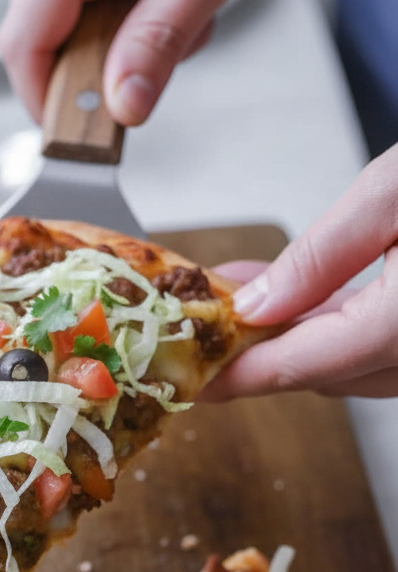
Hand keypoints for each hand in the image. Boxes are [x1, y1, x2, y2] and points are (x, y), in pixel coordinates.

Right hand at [0, 0, 261, 126]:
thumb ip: (160, 42)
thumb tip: (124, 107)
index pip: (24, 44)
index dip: (46, 103)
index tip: (79, 139)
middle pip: (42, 37)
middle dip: (98, 69)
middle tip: (154, 66)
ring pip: (71, 21)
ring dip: (123, 42)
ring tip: (182, 13)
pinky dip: (134, 13)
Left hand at [201, 143, 397, 400]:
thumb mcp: (397, 190)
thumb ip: (322, 257)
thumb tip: (255, 309)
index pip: (306, 366)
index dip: (241, 375)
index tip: (193, 381)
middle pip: (330, 375)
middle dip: (264, 356)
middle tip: (207, 329)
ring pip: (360, 371)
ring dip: (301, 347)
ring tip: (248, 307)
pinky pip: (389, 354)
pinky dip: (343, 337)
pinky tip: (308, 305)